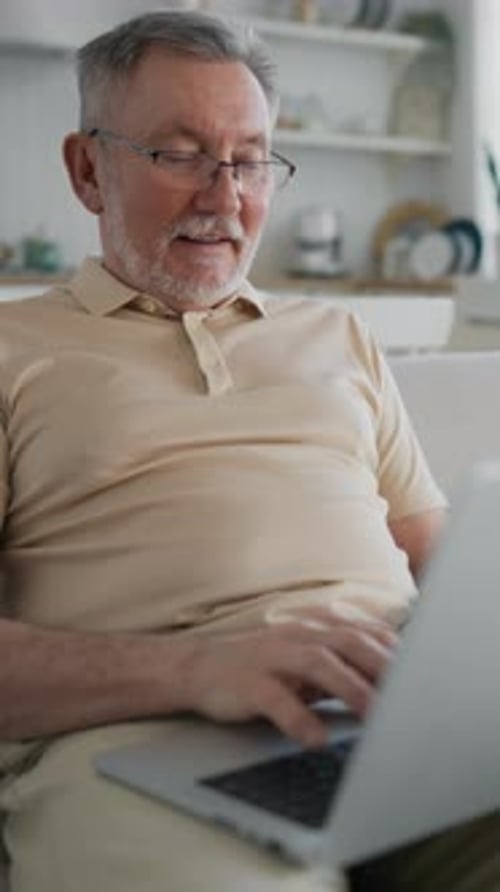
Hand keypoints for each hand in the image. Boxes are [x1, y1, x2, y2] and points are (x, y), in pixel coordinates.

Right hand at [173, 612, 396, 747]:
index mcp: (316, 629)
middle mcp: (298, 636)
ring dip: (350, 689)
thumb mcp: (306, 661)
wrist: (199, 667)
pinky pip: (276, 700)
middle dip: (382, 667)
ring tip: (374, 717)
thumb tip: (392, 684)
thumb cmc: (262, 667)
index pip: (366, 634)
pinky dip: (298, 719)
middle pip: (349, 642)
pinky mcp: (248, 682)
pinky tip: (315, 739)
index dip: (396, 653)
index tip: (422, 677)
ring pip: (318, 664)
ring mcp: (272, 657)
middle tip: (408, 698)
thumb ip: (344, 667)